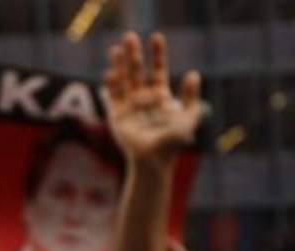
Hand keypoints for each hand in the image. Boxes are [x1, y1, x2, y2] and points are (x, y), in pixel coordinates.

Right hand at [104, 32, 202, 165]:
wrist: (154, 161)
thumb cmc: (174, 142)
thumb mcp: (189, 117)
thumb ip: (191, 97)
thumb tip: (193, 73)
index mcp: (160, 96)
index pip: (157, 70)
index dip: (157, 54)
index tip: (156, 37)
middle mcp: (143, 99)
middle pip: (137, 71)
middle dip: (134, 54)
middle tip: (130, 36)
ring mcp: (129, 107)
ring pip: (123, 81)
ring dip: (119, 65)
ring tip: (116, 48)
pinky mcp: (116, 117)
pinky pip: (113, 97)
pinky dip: (111, 86)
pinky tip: (110, 73)